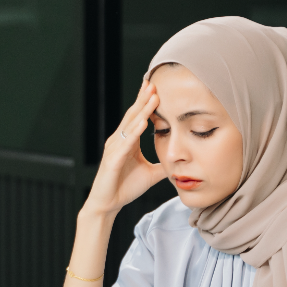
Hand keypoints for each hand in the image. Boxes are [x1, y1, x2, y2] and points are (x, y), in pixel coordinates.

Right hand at [82, 79, 167, 217]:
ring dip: (142, 110)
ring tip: (152, 96)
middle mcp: (119, 141)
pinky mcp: (112, 160)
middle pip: (133, 115)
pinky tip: (143, 122)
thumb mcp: (151, 173)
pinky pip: (125, 143)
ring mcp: (114, 149)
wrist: (107, 204)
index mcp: (127, 141)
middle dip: (144, 98)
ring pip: (130, 125)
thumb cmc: (124, 187)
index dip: (146, 103)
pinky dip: (134, 132)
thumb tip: (180, 159)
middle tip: (154, 82)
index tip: (156, 88)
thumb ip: (163, 164)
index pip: (138, 117)